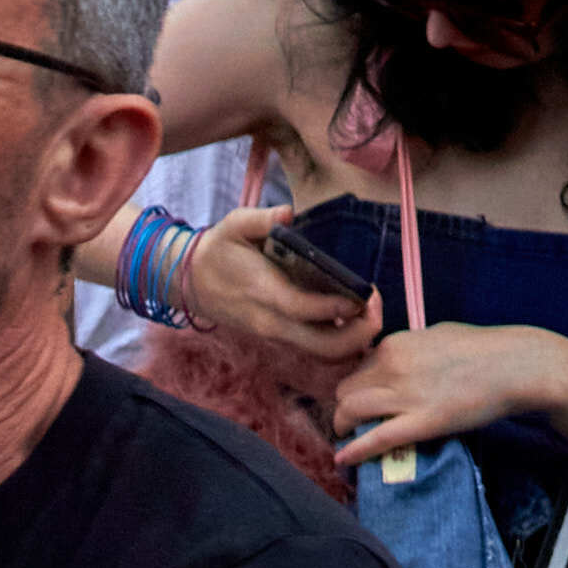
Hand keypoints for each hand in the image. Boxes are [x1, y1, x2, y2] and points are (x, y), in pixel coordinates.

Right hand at [185, 203, 383, 384]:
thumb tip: (287, 212)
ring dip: (354, 341)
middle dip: (358, 332)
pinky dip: (342, 342)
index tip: (363, 295)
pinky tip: (355, 319)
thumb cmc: (218, 251)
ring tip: (370, 310)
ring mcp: (276, 335)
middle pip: (322, 347)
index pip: (303, 309)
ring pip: (322, 354)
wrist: (191, 283)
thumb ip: (260, 219)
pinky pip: (316, 350)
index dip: (336, 307)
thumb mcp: (233, 225)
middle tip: (376, 304)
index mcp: (263, 294)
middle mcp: (272, 323)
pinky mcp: (280, 338)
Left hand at [332, 321, 567, 467]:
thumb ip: (410, 349)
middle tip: (355, 424)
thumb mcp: (437, 336)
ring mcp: (405, 395)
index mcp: (396, 343)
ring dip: (346, 428)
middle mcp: (392, 365)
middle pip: (345, 391)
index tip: (360, 401)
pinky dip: (354, 451)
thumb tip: (396, 362)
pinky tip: (344, 461)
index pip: (356, 368)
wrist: (514, 366)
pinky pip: (375, 439)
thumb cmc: (482, 348)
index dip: (356, 387)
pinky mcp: (420, 423)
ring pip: (350, 413)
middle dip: (345, 409)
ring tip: (351, 439)